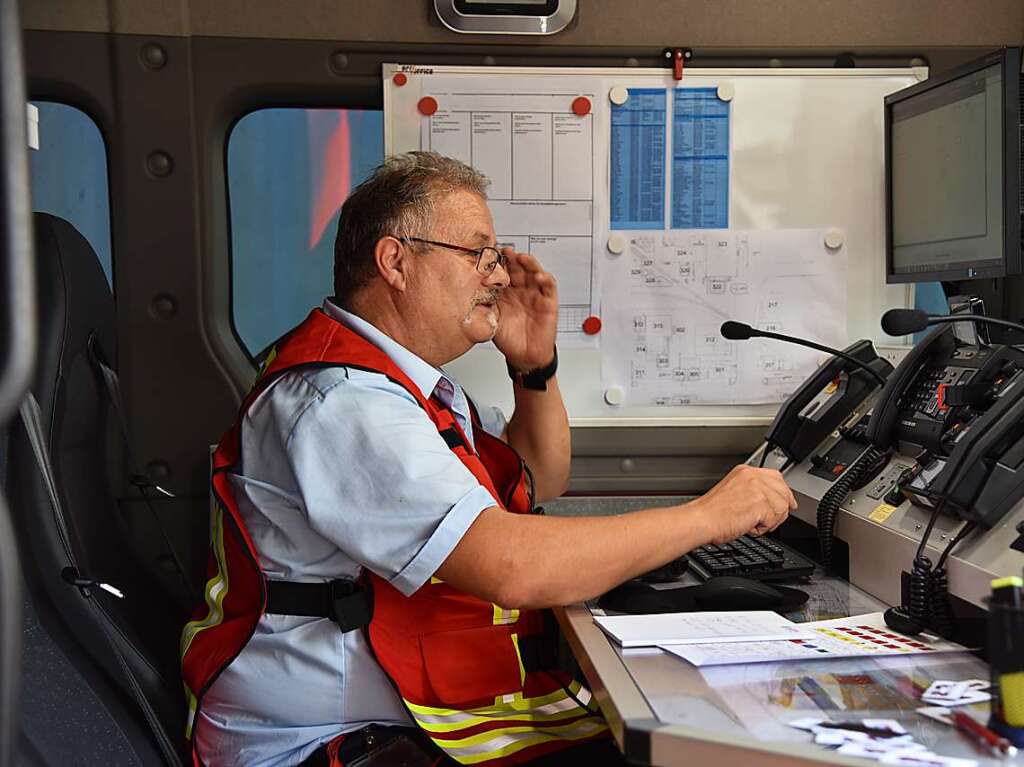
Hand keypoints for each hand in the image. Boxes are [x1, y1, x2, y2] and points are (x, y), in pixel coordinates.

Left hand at [493, 249, 558, 370]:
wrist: (524, 356)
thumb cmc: (508, 338)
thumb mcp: (491, 319)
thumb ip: (484, 304)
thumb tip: (469, 291)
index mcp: (505, 292)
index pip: (502, 272)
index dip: (497, 263)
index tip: (489, 255)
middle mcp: (520, 290)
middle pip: (518, 268)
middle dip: (512, 258)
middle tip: (505, 251)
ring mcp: (535, 294)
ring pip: (534, 272)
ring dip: (529, 263)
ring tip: (521, 258)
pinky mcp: (548, 302)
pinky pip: (549, 287)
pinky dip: (545, 279)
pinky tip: (539, 276)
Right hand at [692, 465, 795, 544]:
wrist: (702, 520)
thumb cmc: (711, 512)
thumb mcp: (733, 490)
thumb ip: (752, 490)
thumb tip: (771, 499)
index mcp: (745, 471)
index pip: (776, 477)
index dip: (784, 493)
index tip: (788, 503)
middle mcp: (753, 477)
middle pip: (784, 493)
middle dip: (779, 510)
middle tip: (766, 520)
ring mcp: (758, 489)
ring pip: (782, 508)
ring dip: (770, 521)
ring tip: (751, 522)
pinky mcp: (761, 504)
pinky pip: (774, 520)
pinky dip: (763, 529)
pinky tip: (748, 526)